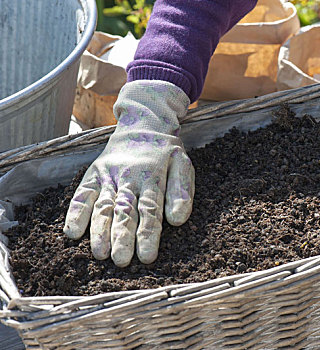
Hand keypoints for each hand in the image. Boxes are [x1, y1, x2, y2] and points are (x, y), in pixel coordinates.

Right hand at [64, 81, 194, 266]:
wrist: (143, 122)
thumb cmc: (166, 152)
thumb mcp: (182, 165)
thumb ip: (182, 192)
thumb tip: (177, 220)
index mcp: (153, 177)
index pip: (151, 210)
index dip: (148, 234)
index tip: (147, 256)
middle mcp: (129, 178)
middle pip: (125, 210)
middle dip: (122, 237)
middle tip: (121, 260)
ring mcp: (109, 176)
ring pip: (103, 205)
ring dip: (100, 230)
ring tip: (99, 253)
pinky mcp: (94, 174)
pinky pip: (83, 193)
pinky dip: (76, 211)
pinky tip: (72, 232)